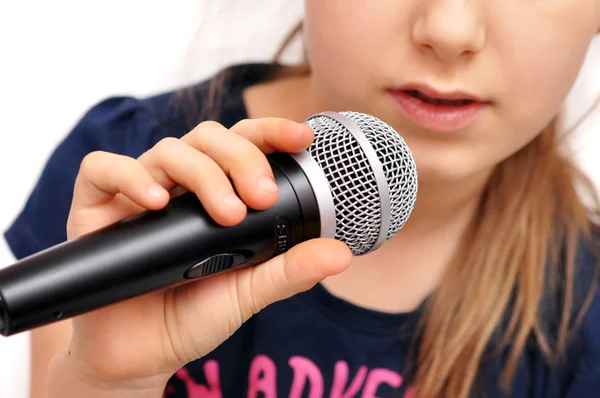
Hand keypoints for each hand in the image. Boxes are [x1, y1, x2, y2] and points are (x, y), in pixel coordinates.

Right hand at [50, 118, 351, 394]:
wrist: (141, 354)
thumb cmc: (194, 315)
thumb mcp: (249, 292)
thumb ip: (290, 270)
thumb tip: (341, 253)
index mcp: (216, 193)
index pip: (243, 143)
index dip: (271, 131)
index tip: (303, 138)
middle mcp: (178, 185)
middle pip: (208, 137)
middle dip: (240, 158)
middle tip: (261, 198)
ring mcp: (137, 193)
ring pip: (167, 150)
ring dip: (202, 174)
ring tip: (225, 215)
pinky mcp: (95, 208)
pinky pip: (101, 169)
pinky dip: (129, 176)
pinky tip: (156, 202)